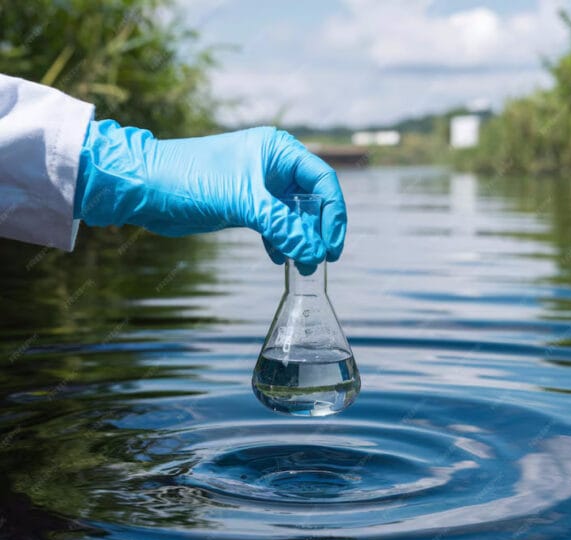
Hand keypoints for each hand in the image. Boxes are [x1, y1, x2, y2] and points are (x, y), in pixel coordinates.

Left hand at [74, 121, 346, 263]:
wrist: (146, 188)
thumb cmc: (192, 180)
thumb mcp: (244, 203)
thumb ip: (282, 227)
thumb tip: (315, 253)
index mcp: (279, 151)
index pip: (322, 181)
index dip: (332, 214)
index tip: (332, 246)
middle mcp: (273, 165)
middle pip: (312, 200)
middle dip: (317, 231)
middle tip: (319, 260)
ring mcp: (260, 186)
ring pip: (294, 215)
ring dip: (300, 240)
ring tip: (301, 266)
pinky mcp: (246, 204)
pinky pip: (275, 224)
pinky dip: (280, 241)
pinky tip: (276, 258)